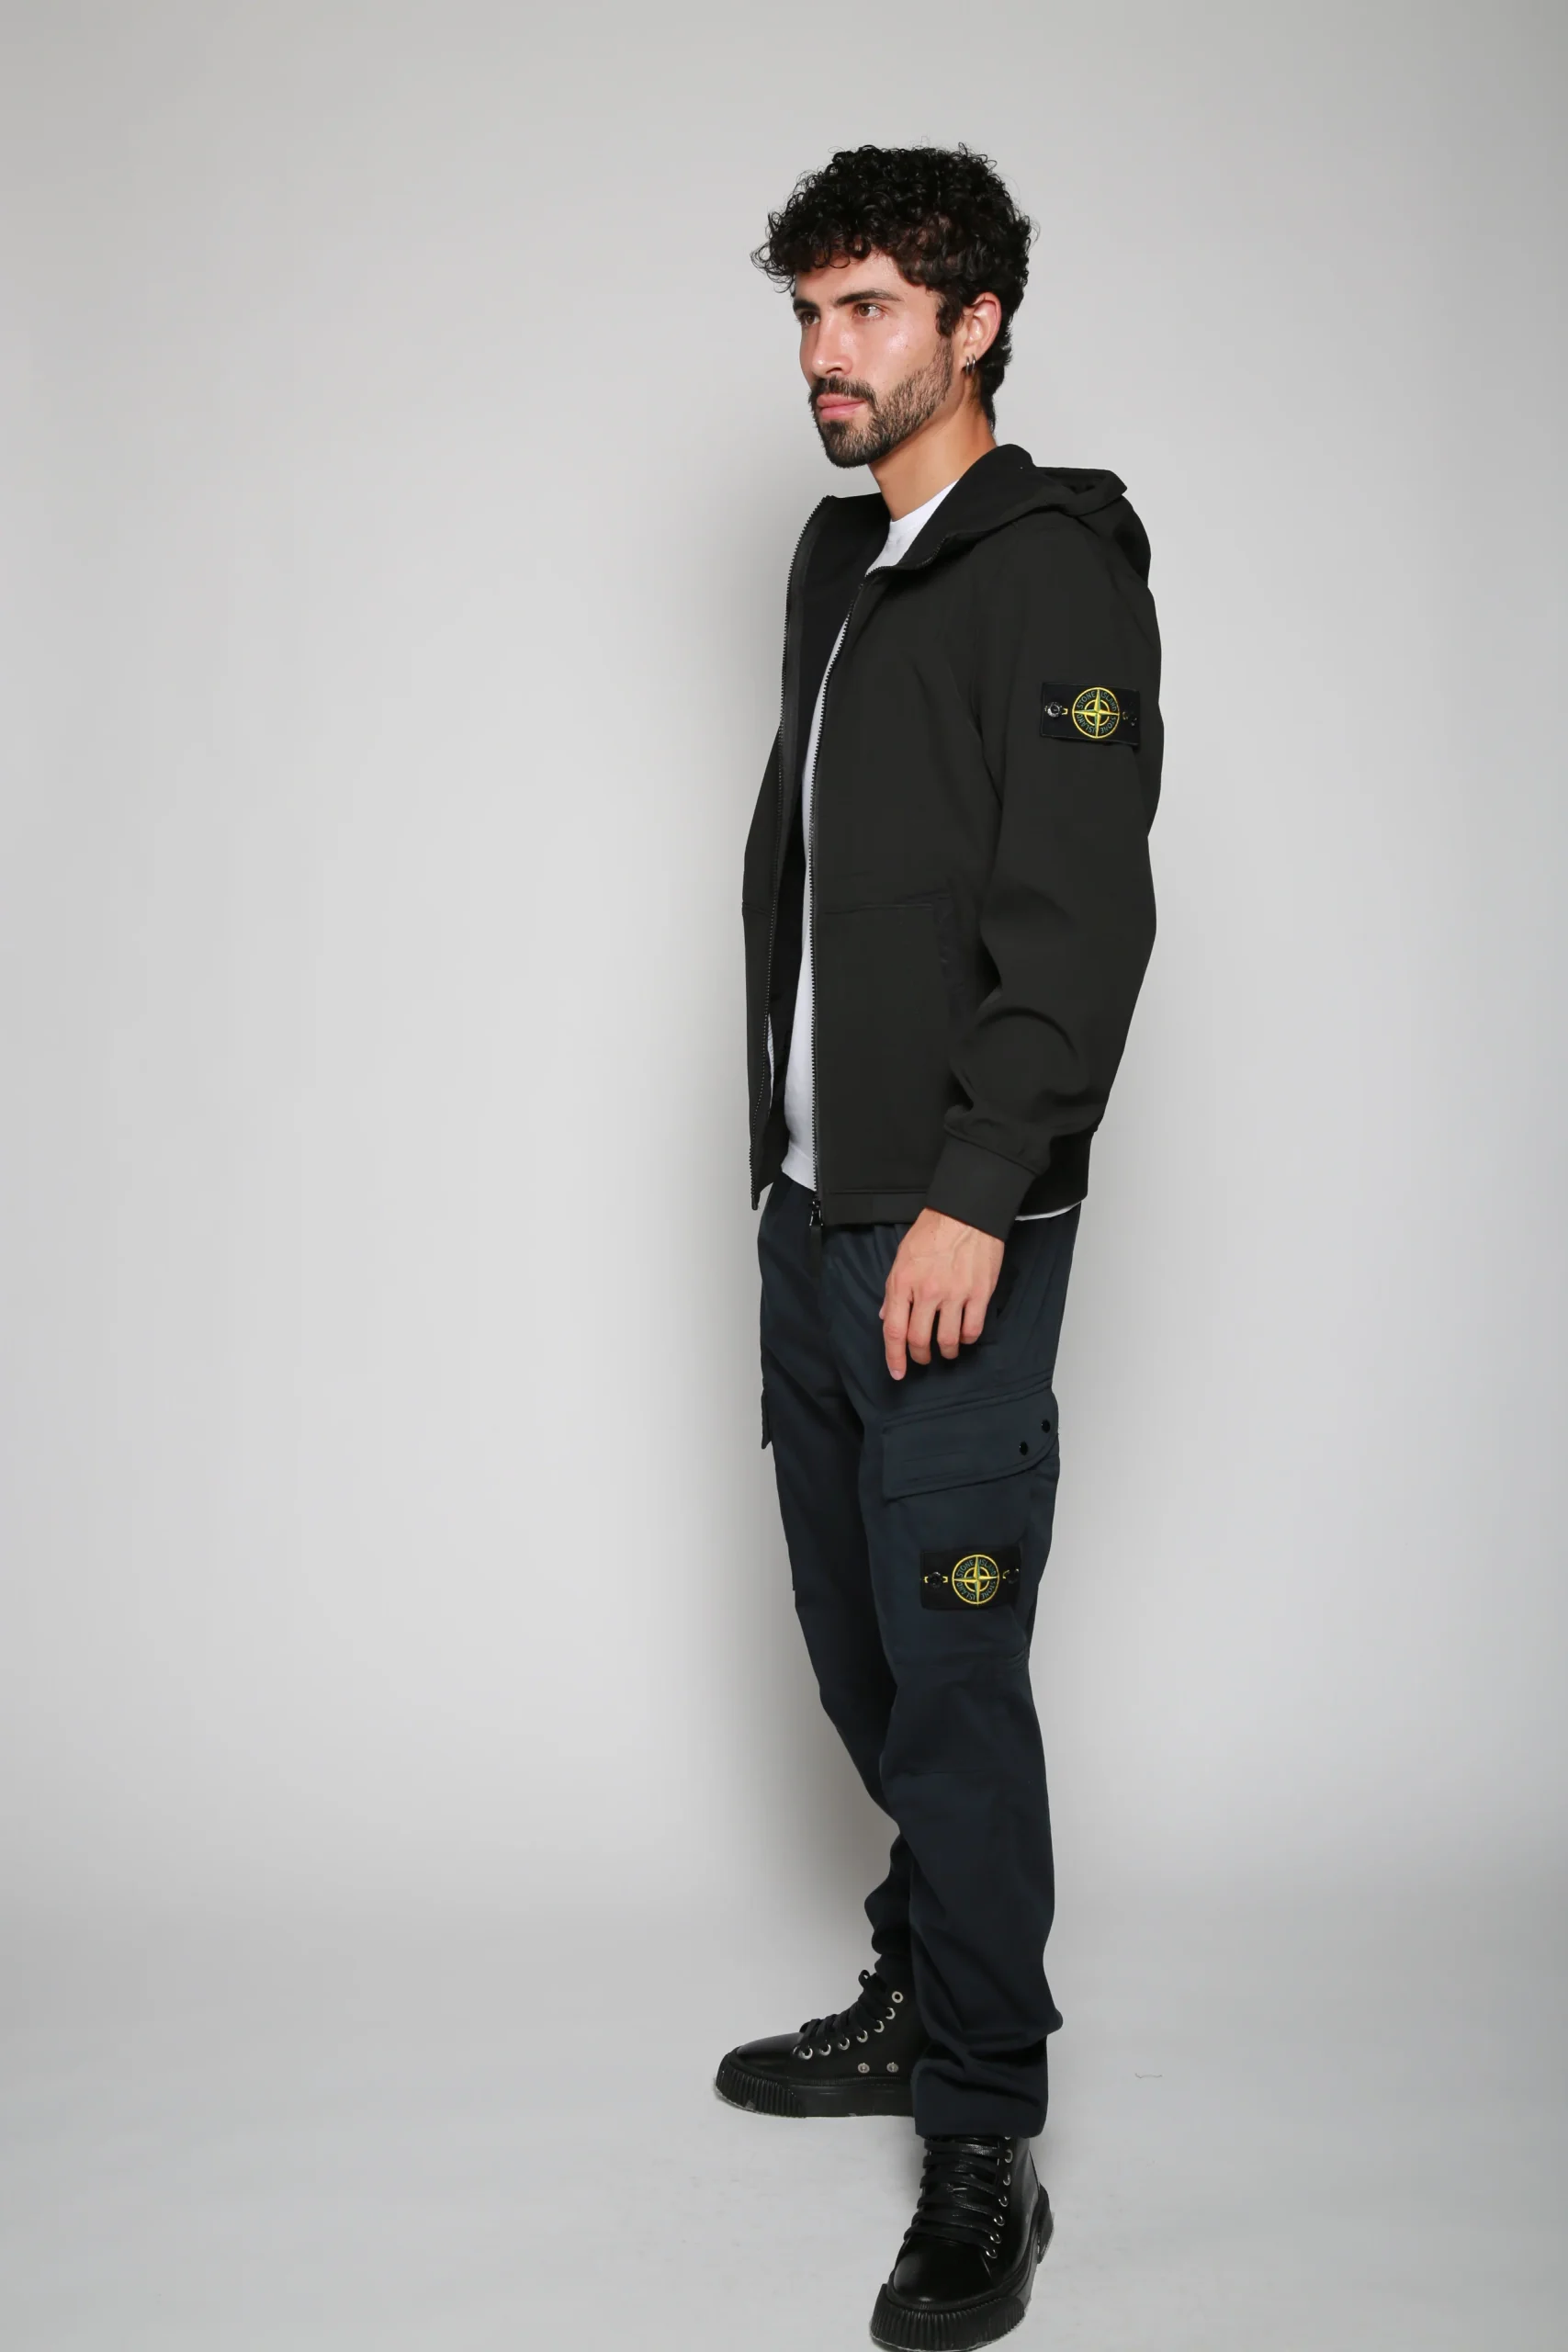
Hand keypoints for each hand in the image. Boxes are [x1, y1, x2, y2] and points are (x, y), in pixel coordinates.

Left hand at [880, 1208, 1005, 1380]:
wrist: (967, 1213)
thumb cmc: (933, 1231)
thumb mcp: (902, 1257)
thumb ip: (893, 1289)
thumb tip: (885, 1316)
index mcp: (903, 1282)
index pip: (893, 1329)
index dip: (894, 1356)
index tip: (897, 1371)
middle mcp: (927, 1291)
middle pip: (919, 1339)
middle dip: (919, 1356)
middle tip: (923, 1358)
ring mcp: (954, 1294)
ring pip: (948, 1340)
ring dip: (946, 1351)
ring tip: (947, 1349)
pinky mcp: (979, 1294)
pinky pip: (972, 1329)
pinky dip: (968, 1339)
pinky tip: (965, 1335)